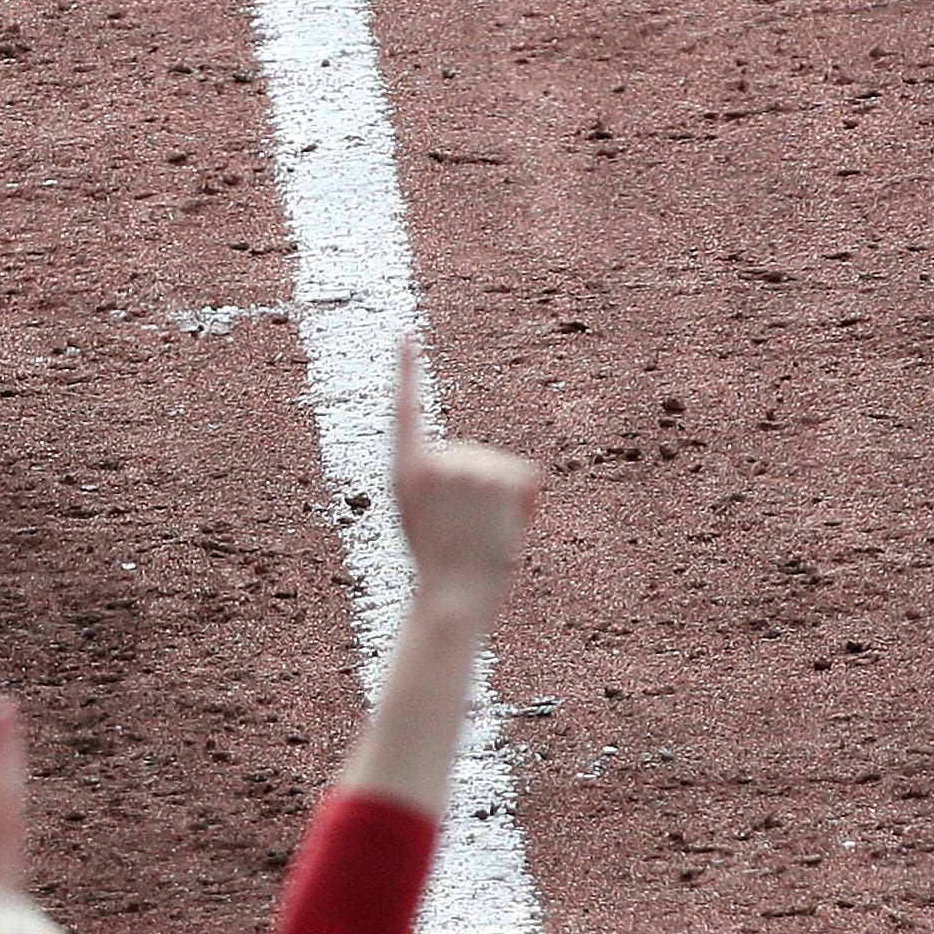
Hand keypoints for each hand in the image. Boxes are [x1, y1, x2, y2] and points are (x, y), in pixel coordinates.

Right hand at [391, 341, 541, 613]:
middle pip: (477, 457)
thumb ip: (438, 482)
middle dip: (486, 492)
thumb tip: (474, 466)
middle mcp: (432, 462)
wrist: (454, 597)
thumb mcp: (423, 518)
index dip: (405, 372)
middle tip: (469, 534)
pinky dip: (527, 504)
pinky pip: (527, 478)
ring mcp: (463, 467)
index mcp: (405, 472)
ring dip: (507, 503)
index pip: (405, 412)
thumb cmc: (440, 566)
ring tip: (486, 537)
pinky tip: (509, 528)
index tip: (405, 336)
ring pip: (503, 471)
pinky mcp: (495, 476)